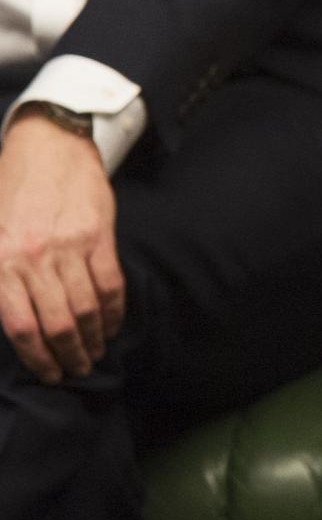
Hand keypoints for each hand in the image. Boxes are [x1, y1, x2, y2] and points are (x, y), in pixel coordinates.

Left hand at [0, 115, 122, 383]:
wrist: (47, 145)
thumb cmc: (8, 190)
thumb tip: (3, 316)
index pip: (20, 326)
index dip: (37, 357)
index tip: (49, 373)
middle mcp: (32, 258)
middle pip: (57, 323)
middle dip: (69, 355)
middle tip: (76, 371)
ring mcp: (69, 246)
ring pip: (86, 308)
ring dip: (93, 339)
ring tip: (94, 354)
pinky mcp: (98, 235)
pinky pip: (110, 284)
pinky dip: (114, 311)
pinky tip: (112, 325)